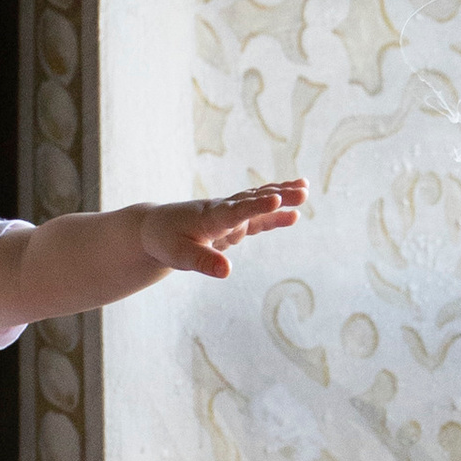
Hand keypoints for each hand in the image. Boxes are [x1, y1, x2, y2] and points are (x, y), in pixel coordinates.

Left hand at [136, 180, 306, 280]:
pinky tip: (294, 215)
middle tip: (302, 191)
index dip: (257, 206)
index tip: (277, 200)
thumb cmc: (166, 241)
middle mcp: (223, 210)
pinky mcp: (232, 222)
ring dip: (280, 196)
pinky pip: (256, 216)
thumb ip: (204, 262)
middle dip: (278, 196)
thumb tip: (228, 272)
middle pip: (254, 202)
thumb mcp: (180, 256)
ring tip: (305, 189)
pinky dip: (274, 214)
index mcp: (210, 217)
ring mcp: (229, 214)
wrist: (155, 228)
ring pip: (258, 203)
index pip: (237, 211)